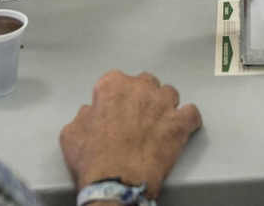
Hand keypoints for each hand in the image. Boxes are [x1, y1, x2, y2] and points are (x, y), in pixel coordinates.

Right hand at [60, 70, 201, 197]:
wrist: (117, 182)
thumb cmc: (92, 159)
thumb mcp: (72, 134)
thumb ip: (83, 116)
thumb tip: (90, 112)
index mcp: (112, 85)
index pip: (115, 81)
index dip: (114, 98)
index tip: (112, 112)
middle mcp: (141, 87)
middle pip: (145, 84)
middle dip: (141, 97)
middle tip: (135, 119)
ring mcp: (163, 103)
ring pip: (169, 94)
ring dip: (164, 106)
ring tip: (158, 124)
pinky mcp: (180, 122)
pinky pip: (192, 113)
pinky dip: (188, 120)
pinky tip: (182, 128)